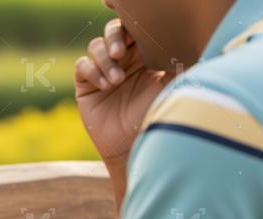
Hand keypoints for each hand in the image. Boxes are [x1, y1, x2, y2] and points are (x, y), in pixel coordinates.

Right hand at [74, 19, 175, 159]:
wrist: (132, 145)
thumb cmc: (155, 117)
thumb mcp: (170, 86)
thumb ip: (174, 61)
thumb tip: (179, 40)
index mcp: (144, 56)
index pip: (135, 31)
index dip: (133, 29)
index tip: (139, 40)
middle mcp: (122, 61)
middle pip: (112, 32)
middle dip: (114, 37)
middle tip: (120, 53)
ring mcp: (102, 72)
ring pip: (96, 46)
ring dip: (105, 60)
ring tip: (117, 80)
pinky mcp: (86, 85)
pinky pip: (82, 65)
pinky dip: (92, 71)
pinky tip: (105, 86)